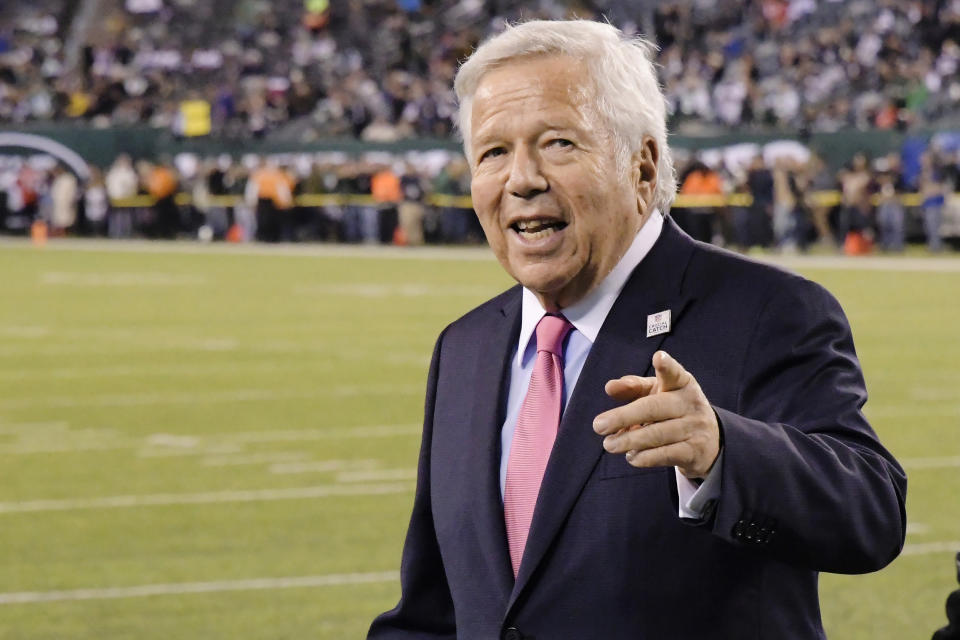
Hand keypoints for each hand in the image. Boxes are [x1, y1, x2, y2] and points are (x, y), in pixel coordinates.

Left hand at [592, 351, 719, 479]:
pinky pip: (664, 455)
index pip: (674, 373)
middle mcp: (690, 403)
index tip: (658, 357)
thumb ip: (633, 387)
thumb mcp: (657, 393)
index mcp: (682, 383)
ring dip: (628, 441)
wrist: (710, 442)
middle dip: (623, 417)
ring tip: (609, 444)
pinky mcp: (694, 452)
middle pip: (653, 408)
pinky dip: (644, 457)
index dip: (667, 366)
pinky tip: (632, 456)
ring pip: (657, 434)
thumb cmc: (673, 410)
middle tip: (598, 426)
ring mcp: (695, 428)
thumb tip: (610, 387)